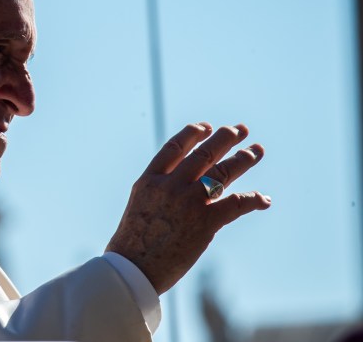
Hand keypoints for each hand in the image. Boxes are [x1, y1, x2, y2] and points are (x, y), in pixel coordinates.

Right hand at [106, 123, 270, 294]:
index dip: (193, 133)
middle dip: (225, 138)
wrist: (132, 269)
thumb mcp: (139, 204)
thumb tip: (176, 181)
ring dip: (243, 159)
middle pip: (204, 153)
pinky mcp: (205, 222)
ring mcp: (188, 202)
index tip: (207, 127)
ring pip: (222, 172)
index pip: (175, 146)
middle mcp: (170, 185)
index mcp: (150, 179)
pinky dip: (253, 200)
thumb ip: (158, 189)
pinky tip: (264, 199)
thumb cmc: (132, 243)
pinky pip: (236, 204)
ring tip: (256, 151)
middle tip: (240, 130)